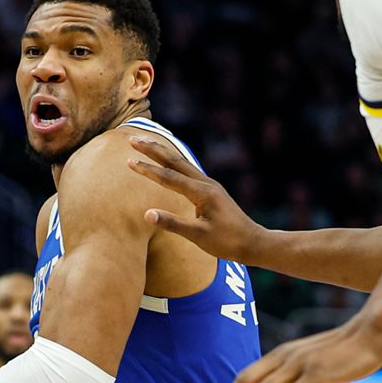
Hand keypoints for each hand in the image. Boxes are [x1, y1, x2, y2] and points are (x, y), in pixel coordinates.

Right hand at [126, 135, 267, 263]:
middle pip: (174, 162)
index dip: (148, 169)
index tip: (129, 161)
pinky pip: (188, 171)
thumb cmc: (227, 242)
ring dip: (162, 153)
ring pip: (182, 164)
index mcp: (202, 192)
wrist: (253, 243)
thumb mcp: (198, 236)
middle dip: (152, 150)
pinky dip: (173, 163)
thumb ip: (172, 223)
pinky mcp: (211, 191)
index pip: (169, 177)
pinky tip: (169, 162)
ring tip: (146, 143)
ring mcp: (209, 186)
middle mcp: (206, 184)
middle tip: (133, 139)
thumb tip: (147, 215)